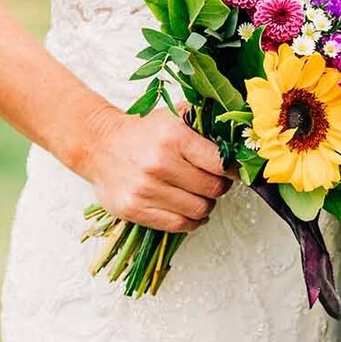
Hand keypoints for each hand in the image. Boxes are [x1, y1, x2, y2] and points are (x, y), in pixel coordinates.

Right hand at [77, 102, 233, 232]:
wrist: (100, 145)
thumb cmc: (144, 132)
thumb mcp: (175, 116)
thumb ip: (206, 124)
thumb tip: (239, 135)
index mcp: (174, 137)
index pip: (221, 163)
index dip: (232, 169)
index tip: (232, 169)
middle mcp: (160, 163)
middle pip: (213, 189)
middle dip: (219, 187)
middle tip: (214, 182)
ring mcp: (146, 188)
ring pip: (199, 209)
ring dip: (206, 205)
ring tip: (200, 195)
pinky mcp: (134, 209)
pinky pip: (178, 225)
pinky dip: (191, 222)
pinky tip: (190, 211)